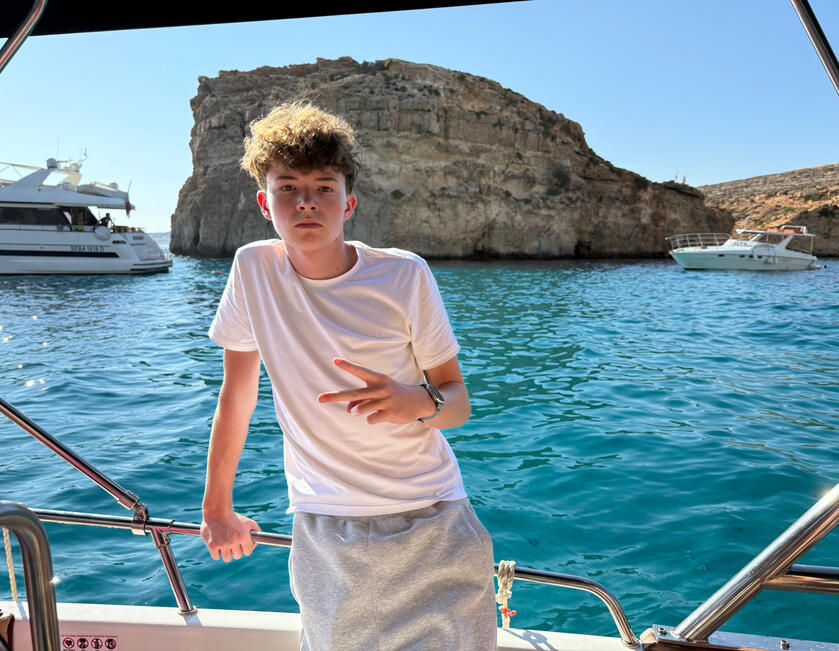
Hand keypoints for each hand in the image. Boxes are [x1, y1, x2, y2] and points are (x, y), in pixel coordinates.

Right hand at [200, 510, 260, 561]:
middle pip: (237, 556)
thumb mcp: (248, 522)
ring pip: (227, 558)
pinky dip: (217, 553)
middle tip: (232, 542)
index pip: (248, 552)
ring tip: (225, 544)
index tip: (242, 545)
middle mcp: (234, 541)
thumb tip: (255, 544)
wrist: (217, 511)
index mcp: (244, 537)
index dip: (245, 548)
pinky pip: (216, 557)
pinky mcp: (212, 546)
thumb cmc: (234, 518)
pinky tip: (218, 545)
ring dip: (226, 553)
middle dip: (236, 550)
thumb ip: (257, 531)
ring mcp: (222, 544)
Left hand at [318, 358, 435, 424]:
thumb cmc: (392, 395)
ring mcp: (386, 400)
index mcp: (377, 379)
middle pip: (354, 394)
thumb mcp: (377, 393)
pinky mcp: (390, 412)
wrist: (418, 402)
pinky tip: (381, 415)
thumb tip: (348, 410)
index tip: (334, 360)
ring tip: (358, 412)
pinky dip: (372, 419)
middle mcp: (381, 388)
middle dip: (336, 396)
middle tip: (320, 398)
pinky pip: (372, 419)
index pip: (360, 371)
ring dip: (357, 411)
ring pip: (361, 409)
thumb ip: (361, 400)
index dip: (347, 366)